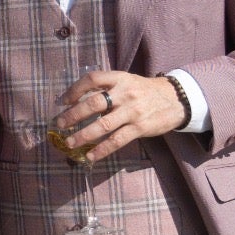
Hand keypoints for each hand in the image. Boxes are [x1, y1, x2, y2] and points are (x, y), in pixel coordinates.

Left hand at [52, 69, 186, 162]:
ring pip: (103, 124)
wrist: (175, 99)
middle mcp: (125, 93)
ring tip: (70, 142)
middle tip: (59, 124)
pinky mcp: (140, 127)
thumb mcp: (126, 81)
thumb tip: (77, 102)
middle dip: (73, 115)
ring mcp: (133, 111)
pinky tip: (90, 156)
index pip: (92, 79)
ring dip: (83, 135)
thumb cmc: (144, 91)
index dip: (75, 89)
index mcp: (119, 78)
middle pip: (93, 103)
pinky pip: (117, 140)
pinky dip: (102, 149)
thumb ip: (106, 88)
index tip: (62, 101)